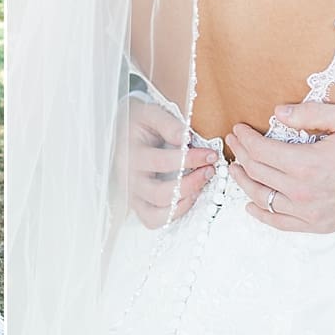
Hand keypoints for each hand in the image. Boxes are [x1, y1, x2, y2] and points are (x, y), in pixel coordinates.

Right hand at [124, 99, 216, 228]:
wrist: (124, 130)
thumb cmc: (140, 123)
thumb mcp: (151, 114)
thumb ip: (168, 124)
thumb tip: (185, 139)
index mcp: (129, 153)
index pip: (162, 162)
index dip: (190, 160)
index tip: (211, 154)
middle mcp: (128, 177)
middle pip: (160, 193)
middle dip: (191, 184)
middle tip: (209, 170)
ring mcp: (132, 193)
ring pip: (157, 212)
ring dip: (184, 201)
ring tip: (201, 186)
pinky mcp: (137, 203)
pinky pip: (153, 220)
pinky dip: (172, 215)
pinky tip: (187, 199)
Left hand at [224, 102, 334, 233]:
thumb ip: (309, 113)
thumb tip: (277, 112)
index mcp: (308, 165)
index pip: (261, 152)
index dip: (245, 139)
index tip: (238, 129)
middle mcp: (305, 192)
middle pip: (258, 173)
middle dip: (241, 155)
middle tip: (234, 142)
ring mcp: (311, 213)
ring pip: (264, 199)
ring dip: (245, 182)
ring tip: (237, 168)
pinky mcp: (319, 225)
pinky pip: (281, 223)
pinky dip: (262, 214)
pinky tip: (252, 204)